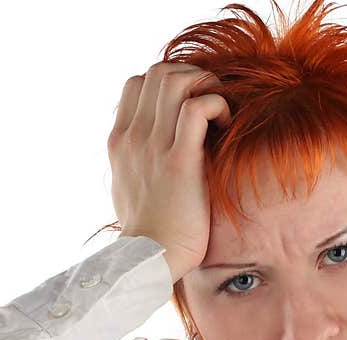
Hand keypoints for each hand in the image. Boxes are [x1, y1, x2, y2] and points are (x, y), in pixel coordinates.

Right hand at [108, 61, 231, 282]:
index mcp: (120, 141)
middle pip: (159, 72)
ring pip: (176, 80)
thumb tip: (151, 147)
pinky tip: (226, 127)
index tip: (190, 107)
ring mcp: (153, 147)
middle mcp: (133, 138)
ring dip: (207, 86)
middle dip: (193, 77)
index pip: (138, 82)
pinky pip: (198, 107)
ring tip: (220, 113)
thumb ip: (136, 159)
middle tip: (213, 104)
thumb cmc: (148, 231)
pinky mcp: (179, 162)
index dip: (169, 83)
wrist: (148, 260)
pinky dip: (217, 105)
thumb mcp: (129, 187)